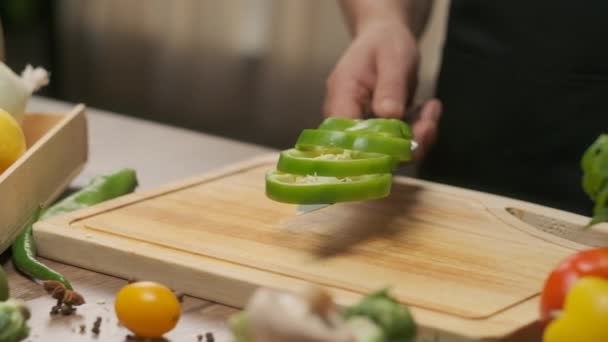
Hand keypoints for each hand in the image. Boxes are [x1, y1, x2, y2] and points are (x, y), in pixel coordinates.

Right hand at [323, 20, 440, 159]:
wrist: (385, 39)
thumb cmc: (384, 43)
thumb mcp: (393, 57)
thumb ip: (390, 86)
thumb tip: (389, 114)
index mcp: (341, 99)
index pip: (347, 138)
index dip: (374, 150)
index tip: (406, 139)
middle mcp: (346, 121)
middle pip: (369, 153)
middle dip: (405, 144)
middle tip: (430, 122)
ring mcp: (361, 131)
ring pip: (388, 154)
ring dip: (416, 139)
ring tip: (432, 108)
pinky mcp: (378, 135)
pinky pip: (398, 147)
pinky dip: (418, 134)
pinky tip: (429, 108)